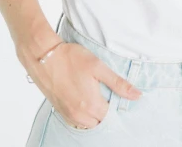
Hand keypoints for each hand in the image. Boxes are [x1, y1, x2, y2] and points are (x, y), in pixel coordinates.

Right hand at [27, 41, 141, 130]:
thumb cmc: (71, 58)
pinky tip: (82, 98)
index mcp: (92, 105)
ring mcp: (68, 115)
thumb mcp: (98, 67)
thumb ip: (118, 84)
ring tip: (93, 94)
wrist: (44, 56)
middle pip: (100, 122)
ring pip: (88, 124)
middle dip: (104, 111)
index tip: (114, 93)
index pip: (111, 116)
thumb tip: (138, 95)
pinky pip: (76, 121)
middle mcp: (80, 115)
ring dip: (93, 114)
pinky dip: (82, 115)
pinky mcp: (60, 111)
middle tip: (104, 92)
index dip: (115, 105)